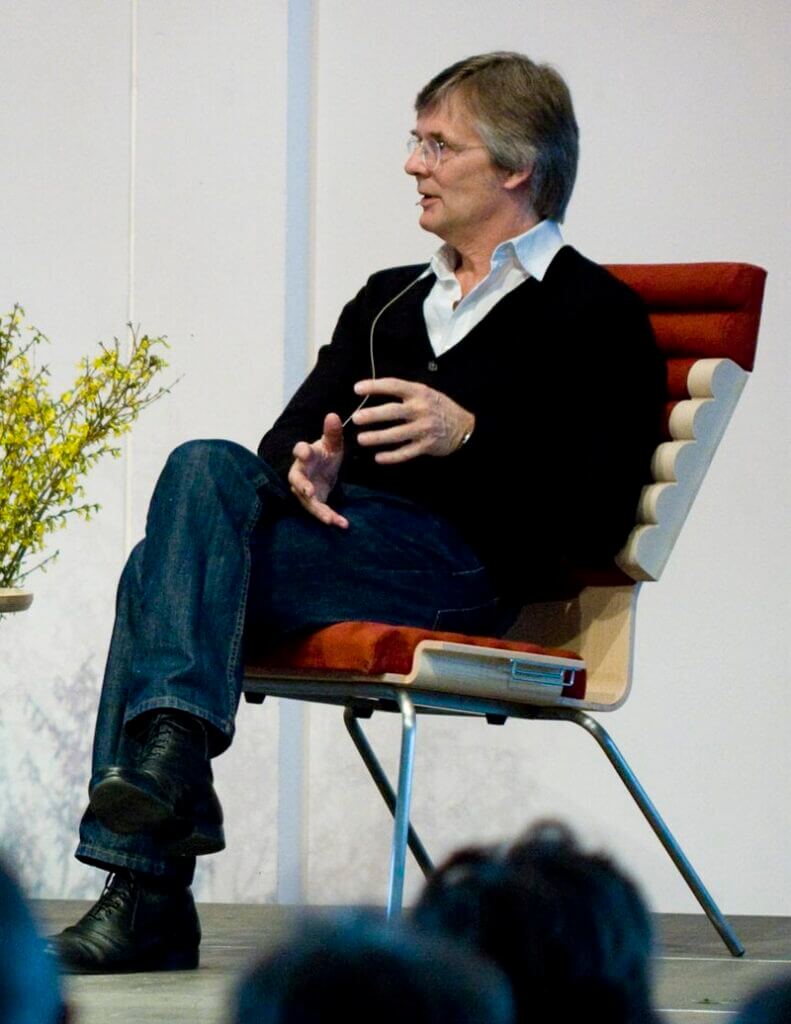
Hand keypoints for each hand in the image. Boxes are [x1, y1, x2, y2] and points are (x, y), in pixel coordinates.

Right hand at [288, 412, 348, 527]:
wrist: (322, 469)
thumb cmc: (324, 454)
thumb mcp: (332, 443)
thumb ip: (332, 432)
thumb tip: (333, 415)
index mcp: (306, 455)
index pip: (300, 450)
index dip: (301, 451)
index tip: (303, 452)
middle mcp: (301, 474)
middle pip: (296, 480)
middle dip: (302, 486)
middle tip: (308, 492)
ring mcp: (305, 490)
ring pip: (308, 501)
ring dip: (319, 511)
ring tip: (330, 519)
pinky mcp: (313, 502)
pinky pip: (320, 511)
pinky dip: (331, 518)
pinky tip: (343, 524)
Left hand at [351, 377, 474, 463]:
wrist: (464, 428)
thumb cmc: (440, 408)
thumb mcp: (427, 393)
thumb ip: (406, 393)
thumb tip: (376, 392)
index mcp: (419, 392)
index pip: (394, 386)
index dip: (375, 386)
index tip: (357, 388)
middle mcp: (421, 409)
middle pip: (393, 411)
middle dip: (373, 415)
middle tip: (356, 418)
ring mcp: (424, 429)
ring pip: (396, 434)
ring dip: (377, 437)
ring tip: (362, 439)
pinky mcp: (426, 445)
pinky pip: (406, 452)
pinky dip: (391, 457)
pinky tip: (378, 457)